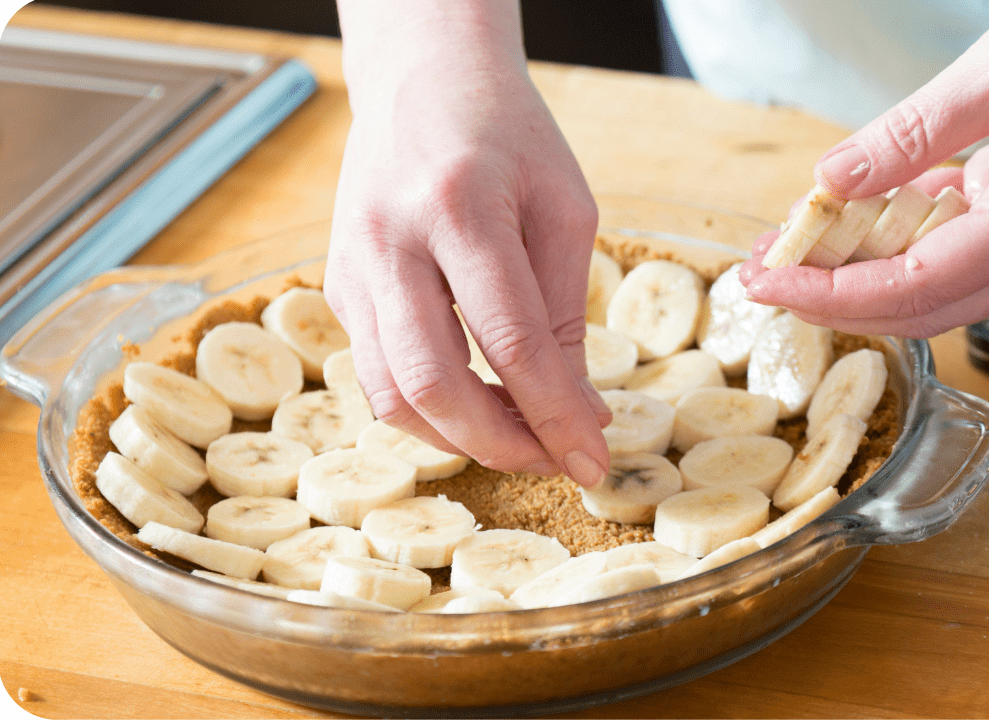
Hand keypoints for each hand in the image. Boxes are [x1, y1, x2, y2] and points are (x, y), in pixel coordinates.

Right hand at [325, 0, 610, 486]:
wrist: (421, 77)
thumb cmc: (508, 136)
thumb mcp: (562, 208)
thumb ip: (565, 313)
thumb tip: (579, 412)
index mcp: (460, 207)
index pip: (511, 342)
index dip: (555, 415)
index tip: (592, 462)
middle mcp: (391, 240)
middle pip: (433, 383)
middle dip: (499, 443)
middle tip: (552, 458)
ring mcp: (352, 265)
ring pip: (390, 394)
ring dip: (459, 437)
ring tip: (518, 434)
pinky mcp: (338, 284)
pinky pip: (377, 372)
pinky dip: (429, 407)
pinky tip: (477, 403)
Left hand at [740, 0, 988, 337]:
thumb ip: (911, 132)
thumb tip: (832, 179)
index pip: (913, 288)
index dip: (829, 292)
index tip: (764, 280)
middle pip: (923, 306)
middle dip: (835, 297)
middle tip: (762, 276)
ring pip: (937, 285)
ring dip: (863, 272)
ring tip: (793, 248)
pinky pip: (959, 247)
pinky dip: (901, 240)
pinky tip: (851, 219)